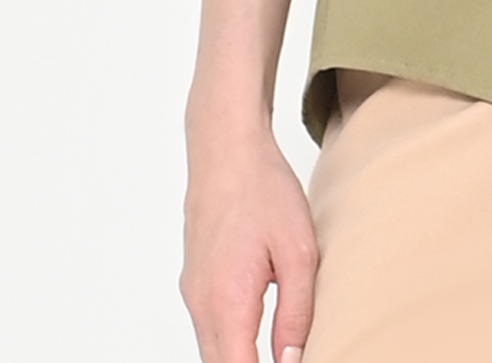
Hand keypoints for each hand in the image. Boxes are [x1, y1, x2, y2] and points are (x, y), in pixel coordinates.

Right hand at [180, 124, 319, 362]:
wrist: (225, 150)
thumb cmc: (264, 191)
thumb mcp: (299, 251)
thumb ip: (296, 314)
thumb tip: (293, 362)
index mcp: (228, 303)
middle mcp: (202, 306)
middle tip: (288, 358)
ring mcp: (193, 295)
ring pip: (212, 352)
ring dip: (239, 360)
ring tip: (275, 354)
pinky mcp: (193, 283)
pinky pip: (208, 330)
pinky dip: (230, 344)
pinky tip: (256, 339)